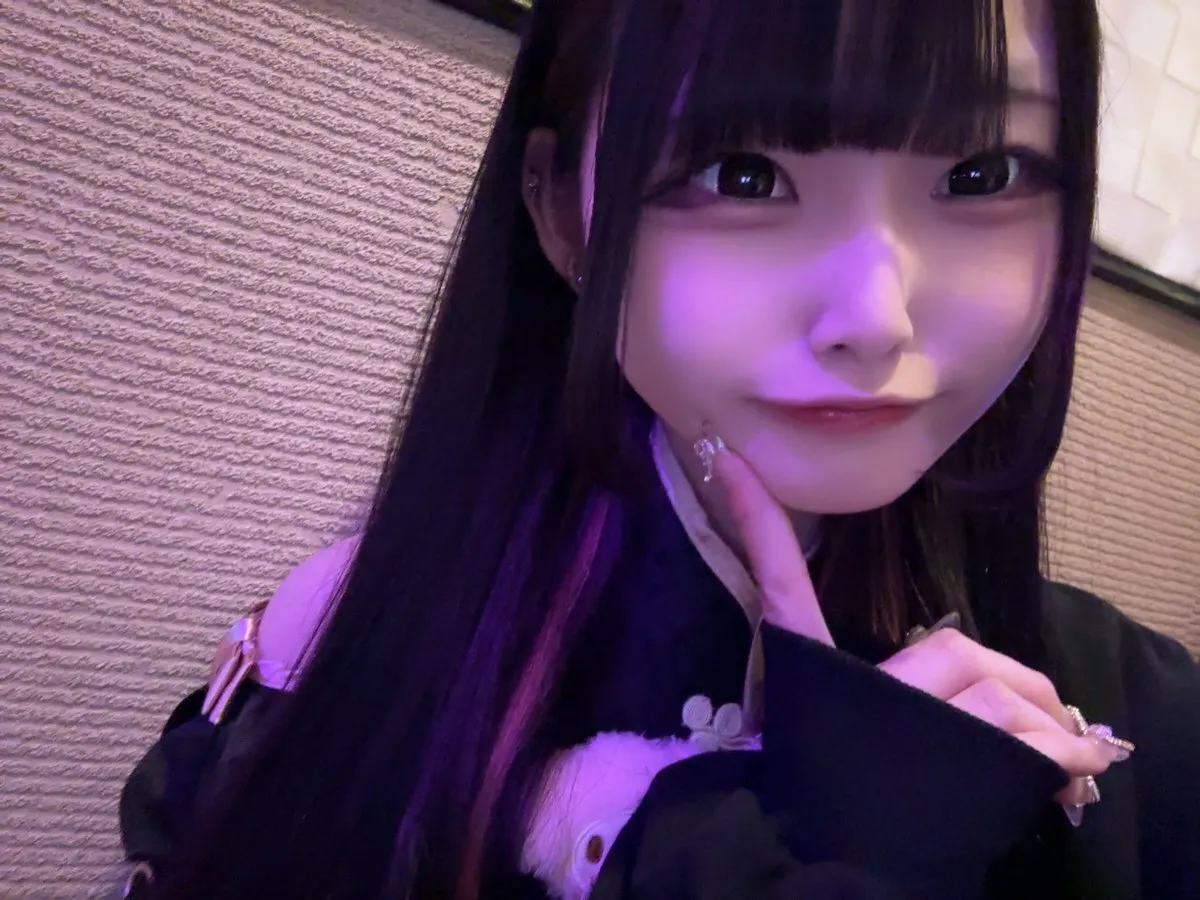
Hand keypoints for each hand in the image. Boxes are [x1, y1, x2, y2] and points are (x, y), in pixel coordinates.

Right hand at [710, 440, 1117, 805]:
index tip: (729, 461)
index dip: (755, 522)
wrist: (832, 880)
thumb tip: (938, 667)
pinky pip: (1030, 745)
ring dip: (1046, 727)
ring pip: (1000, 695)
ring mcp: (902, 732)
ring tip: (1067, 759)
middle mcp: (854, 693)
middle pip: (951, 649)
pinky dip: (1065, 761)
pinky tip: (1071, 780)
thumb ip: (885, 695)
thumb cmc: (827, 799)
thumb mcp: (833, 733)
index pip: (778, 583)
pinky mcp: (951, 775)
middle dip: (1008, 683)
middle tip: (1044, 713)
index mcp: (812, 676)